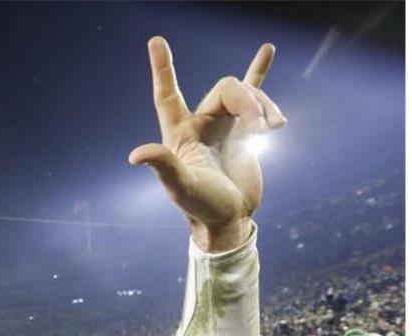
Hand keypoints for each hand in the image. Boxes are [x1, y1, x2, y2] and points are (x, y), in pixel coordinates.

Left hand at [129, 38, 285, 250]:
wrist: (230, 219)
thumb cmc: (201, 207)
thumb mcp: (181, 186)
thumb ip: (163, 166)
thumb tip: (136, 155)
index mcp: (180, 134)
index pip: (168, 95)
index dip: (163, 69)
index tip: (156, 41)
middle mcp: (200, 124)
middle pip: (226, 90)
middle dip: (248, 102)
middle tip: (262, 128)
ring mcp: (224, 125)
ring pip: (246, 94)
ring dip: (263, 106)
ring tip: (275, 128)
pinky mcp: (245, 130)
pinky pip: (253, 94)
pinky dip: (259, 74)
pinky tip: (267, 50)